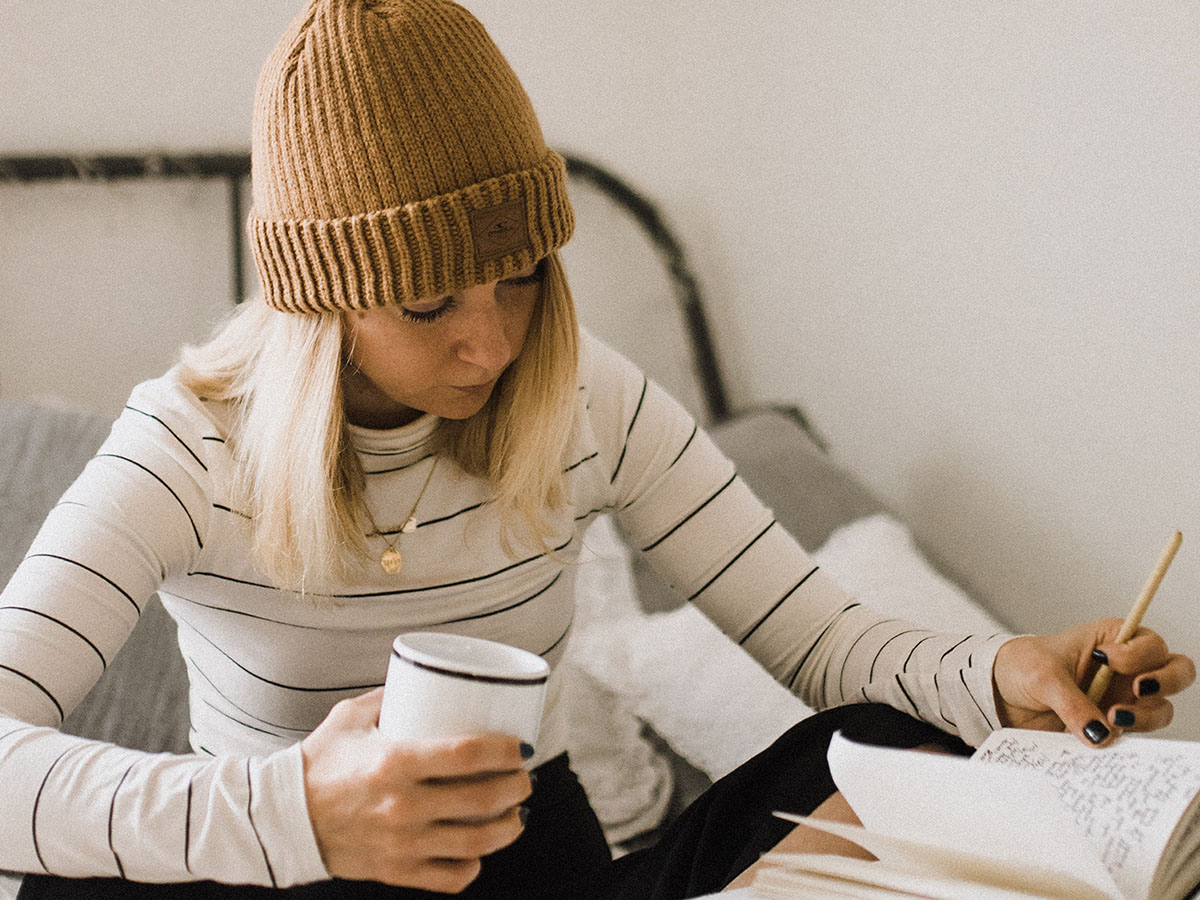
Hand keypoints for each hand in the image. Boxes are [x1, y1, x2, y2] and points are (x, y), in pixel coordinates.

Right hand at [301, 687, 531, 891]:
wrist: (282, 818)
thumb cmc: (320, 761)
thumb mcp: (352, 716)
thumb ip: (391, 695)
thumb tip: (431, 677)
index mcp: (394, 761)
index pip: (467, 754)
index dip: (505, 750)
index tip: (522, 746)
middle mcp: (402, 805)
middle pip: (482, 799)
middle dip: (517, 787)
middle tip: (524, 777)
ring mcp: (401, 844)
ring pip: (476, 843)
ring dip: (508, 828)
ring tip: (517, 814)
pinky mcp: (396, 872)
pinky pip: (450, 877)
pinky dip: (474, 865)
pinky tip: (481, 850)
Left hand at [993, 619, 1194, 745]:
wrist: (1002, 693)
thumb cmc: (1022, 667)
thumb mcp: (1041, 676)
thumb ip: (1071, 703)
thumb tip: (1100, 735)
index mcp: (1111, 639)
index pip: (1150, 642)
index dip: (1139, 652)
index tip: (1108, 659)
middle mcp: (1126, 669)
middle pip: (1176, 671)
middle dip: (1165, 681)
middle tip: (1137, 689)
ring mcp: (1123, 698)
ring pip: (1160, 709)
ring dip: (1144, 716)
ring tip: (1111, 719)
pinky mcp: (1112, 726)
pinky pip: (1135, 737)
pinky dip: (1126, 740)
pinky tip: (1103, 739)